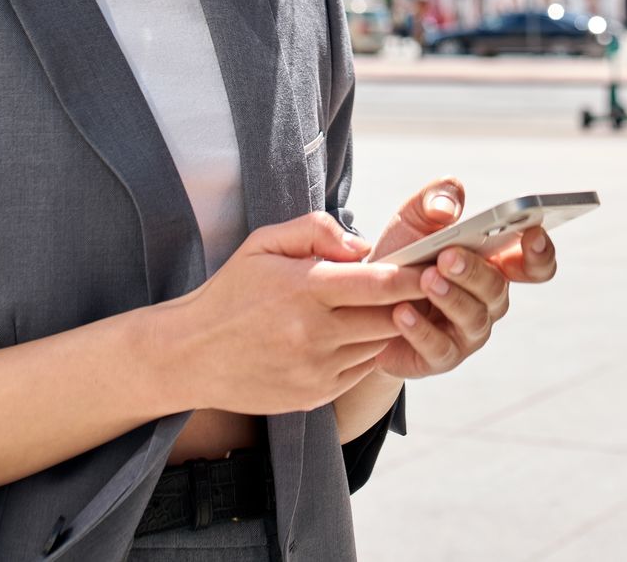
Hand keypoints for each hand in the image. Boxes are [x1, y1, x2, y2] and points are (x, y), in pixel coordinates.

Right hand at [153, 212, 428, 415]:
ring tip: (391, 307)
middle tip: (427, 285)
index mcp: (305, 289)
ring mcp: (316, 369)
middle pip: (392, 318)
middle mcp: (314, 333)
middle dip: (413, 301)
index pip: (381, 283)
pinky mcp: (315, 395)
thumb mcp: (264, 243)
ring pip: (380, 344)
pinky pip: (361, 369)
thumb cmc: (232, 291)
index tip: (435, 264)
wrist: (191, 355)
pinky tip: (355, 333)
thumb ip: (315, 230)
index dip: (415, 275)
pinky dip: (367, 350)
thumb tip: (362, 246)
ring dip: (390, 326)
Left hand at [367, 179, 559, 380]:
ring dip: (450, 298)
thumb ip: (435, 199)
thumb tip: (447, 208)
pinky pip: (439, 347)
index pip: (533, 264)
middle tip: (447, 256)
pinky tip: (401, 313)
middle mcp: (488, 300)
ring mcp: (468, 331)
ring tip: (426, 280)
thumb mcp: (413, 218)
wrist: (365, 302)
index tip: (532, 233)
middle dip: (474, 271)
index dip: (540, 251)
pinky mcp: (441, 357)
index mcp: (492, 264)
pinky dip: (420, 330)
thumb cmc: (401, 256)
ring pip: (473, 317)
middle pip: (498, 288)